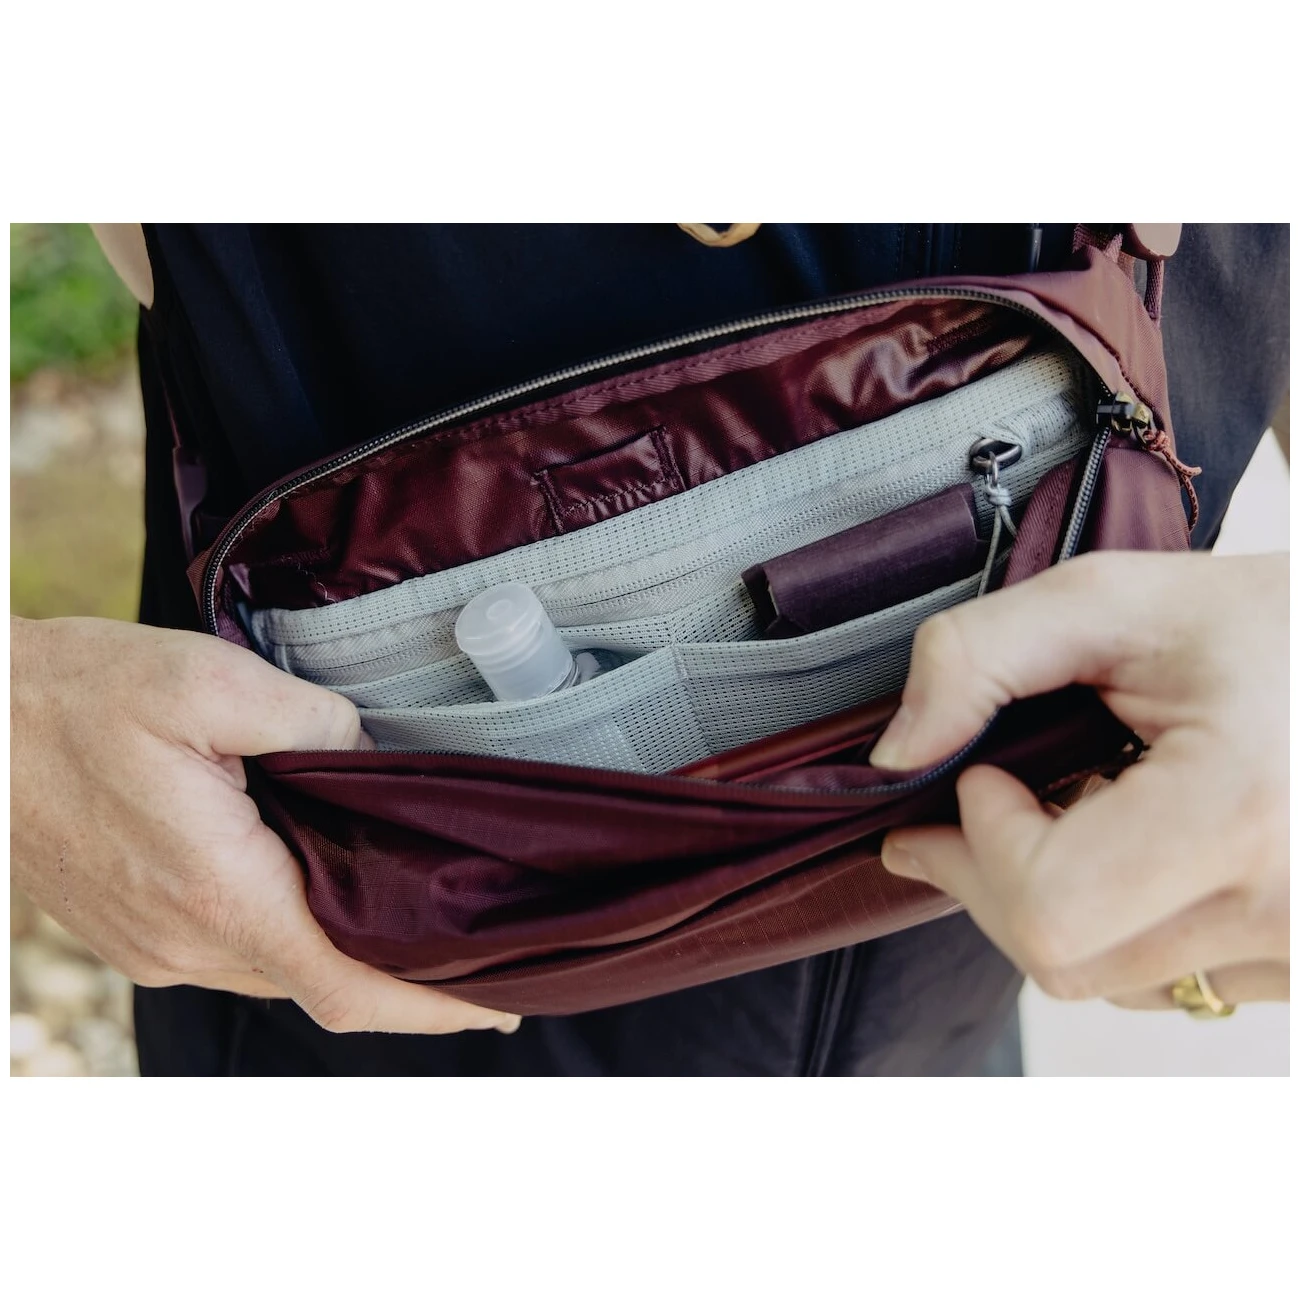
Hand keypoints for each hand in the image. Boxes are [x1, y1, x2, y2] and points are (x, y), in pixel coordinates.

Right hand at [10, 616, 519, 1033]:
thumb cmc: (77, 696)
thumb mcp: (208, 682)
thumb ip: (313, 721)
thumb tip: (369, 756)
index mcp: (218, 892)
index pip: (347, 986)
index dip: (434, 1007)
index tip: (499, 1005)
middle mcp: (186, 940)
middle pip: (324, 985)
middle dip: (409, 982)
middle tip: (486, 954)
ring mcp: (155, 945)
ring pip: (279, 970)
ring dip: (348, 957)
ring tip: (420, 924)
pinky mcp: (134, 931)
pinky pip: (235, 951)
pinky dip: (294, 937)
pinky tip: (325, 895)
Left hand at [871, 552, 1288, 1009]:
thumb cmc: (1264, 627)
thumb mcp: (1113, 599)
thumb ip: (979, 658)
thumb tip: (896, 756)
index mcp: (1238, 816)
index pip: (1045, 906)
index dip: (985, 839)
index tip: (987, 771)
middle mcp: (1284, 913)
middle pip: (1058, 957)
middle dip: (989, 873)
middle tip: (979, 796)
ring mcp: (1299, 956)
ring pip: (1103, 979)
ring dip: (1049, 900)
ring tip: (1071, 810)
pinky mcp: (1299, 971)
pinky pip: (1161, 981)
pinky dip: (1114, 921)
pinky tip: (1127, 848)